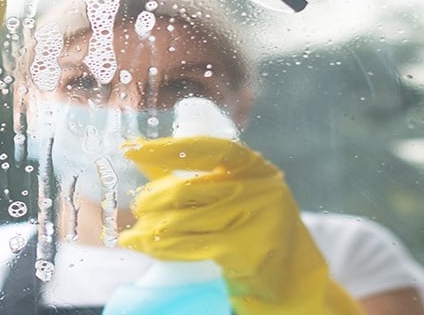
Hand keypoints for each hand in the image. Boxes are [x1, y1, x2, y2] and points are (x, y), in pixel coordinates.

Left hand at [118, 136, 364, 314]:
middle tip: (138, 207)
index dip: (167, 148)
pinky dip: (160, 247)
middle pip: (187, 190)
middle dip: (152, 199)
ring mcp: (254, 221)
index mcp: (255, 167)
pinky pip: (187, 246)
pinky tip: (145, 246)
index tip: (133, 149)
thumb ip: (194, 175)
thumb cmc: (253, 226)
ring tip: (134, 234)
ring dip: (150, 228)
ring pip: (182, 221)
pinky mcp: (243, 251)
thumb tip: (139, 153)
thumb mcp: (235, 193)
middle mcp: (259, 190)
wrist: (290, 275)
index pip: (208, 149)